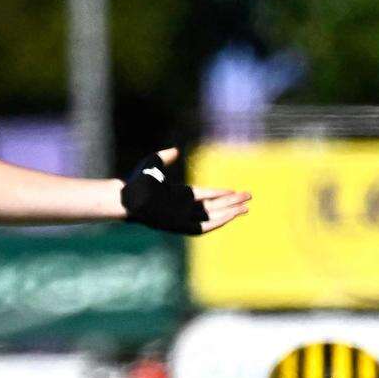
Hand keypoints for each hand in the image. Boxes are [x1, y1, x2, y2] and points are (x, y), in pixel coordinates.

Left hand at [120, 148, 248, 233]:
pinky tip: (232, 215)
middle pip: (214, 206)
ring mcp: (183, 217)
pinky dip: (218, 221)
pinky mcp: (181, 226)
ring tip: (246, 207)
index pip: (206, 195)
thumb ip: (165, 157)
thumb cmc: (137, 182)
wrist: (128, 197)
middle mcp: (183, 208)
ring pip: (212, 217)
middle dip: (232, 203)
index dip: (221, 193)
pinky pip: (204, 227)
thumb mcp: (153, 164)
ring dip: (230, 212)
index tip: (235, 190)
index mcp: (179, 196)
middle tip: (249, 197)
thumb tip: (175, 150)